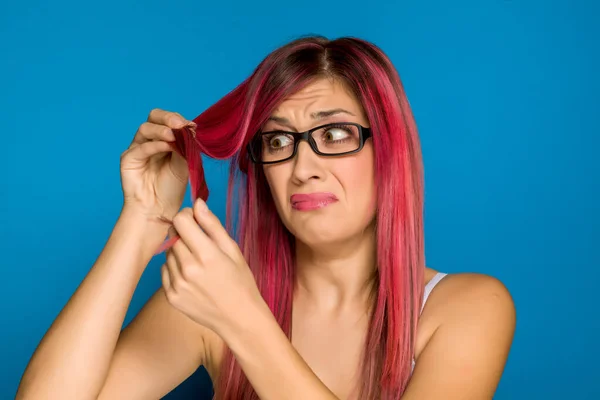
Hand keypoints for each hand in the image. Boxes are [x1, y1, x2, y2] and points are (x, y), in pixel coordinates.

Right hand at [120, 108, 194, 220]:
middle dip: (167, 118)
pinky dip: (154, 145)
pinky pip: (140, 148)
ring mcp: (137, 148)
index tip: (192, 126)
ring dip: (161, 130)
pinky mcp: (128, 159)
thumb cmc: (171, 188)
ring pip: (145, 129)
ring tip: (174, 136)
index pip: (168, 120)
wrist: (159, 209)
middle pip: (154, 117)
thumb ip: (186, 146)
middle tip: (179, 124)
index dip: (178, 120)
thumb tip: (191, 128)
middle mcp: (149, 140)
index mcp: (164, 139)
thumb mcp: (185, 163)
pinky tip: (167, 147)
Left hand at [161, 198, 263, 335]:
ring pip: (168, 253)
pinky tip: (192, 276)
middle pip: (173, 235)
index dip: (186, 216)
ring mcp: (178, 284)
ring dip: (179, 252)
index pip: (180, 220)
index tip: (194, 221)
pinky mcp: (171, 296)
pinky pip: (165, 270)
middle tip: (200, 245)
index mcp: (207, 254)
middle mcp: (189, 269)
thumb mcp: (232, 250)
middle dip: (184, 234)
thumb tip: (197, 203)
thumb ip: (212, 225)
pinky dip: (175, 268)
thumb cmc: (240, 282)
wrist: (238, 318)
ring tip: (198, 263)